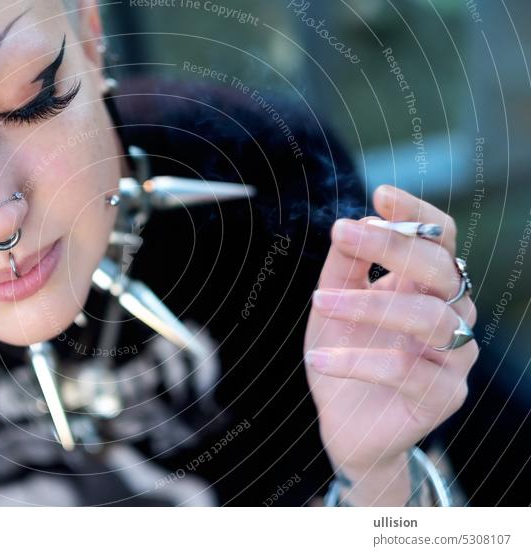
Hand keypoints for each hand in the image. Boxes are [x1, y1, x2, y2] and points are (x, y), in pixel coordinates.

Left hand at [303, 184, 477, 501]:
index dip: (416, 215)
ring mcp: (455, 356)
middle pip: (440, 269)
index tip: (379, 194)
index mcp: (428, 286)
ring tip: (318, 301)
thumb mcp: (332, 303)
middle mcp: (451, 314)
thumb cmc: (344, 352)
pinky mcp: (444, 396)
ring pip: (425, 317)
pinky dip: (357, 360)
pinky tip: (319, 359)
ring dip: (366, 304)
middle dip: (392, 246)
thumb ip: (343, 267)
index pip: (439, 239)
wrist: (346, 423)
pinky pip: (404, 370)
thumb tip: (351, 223)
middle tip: (342, 231)